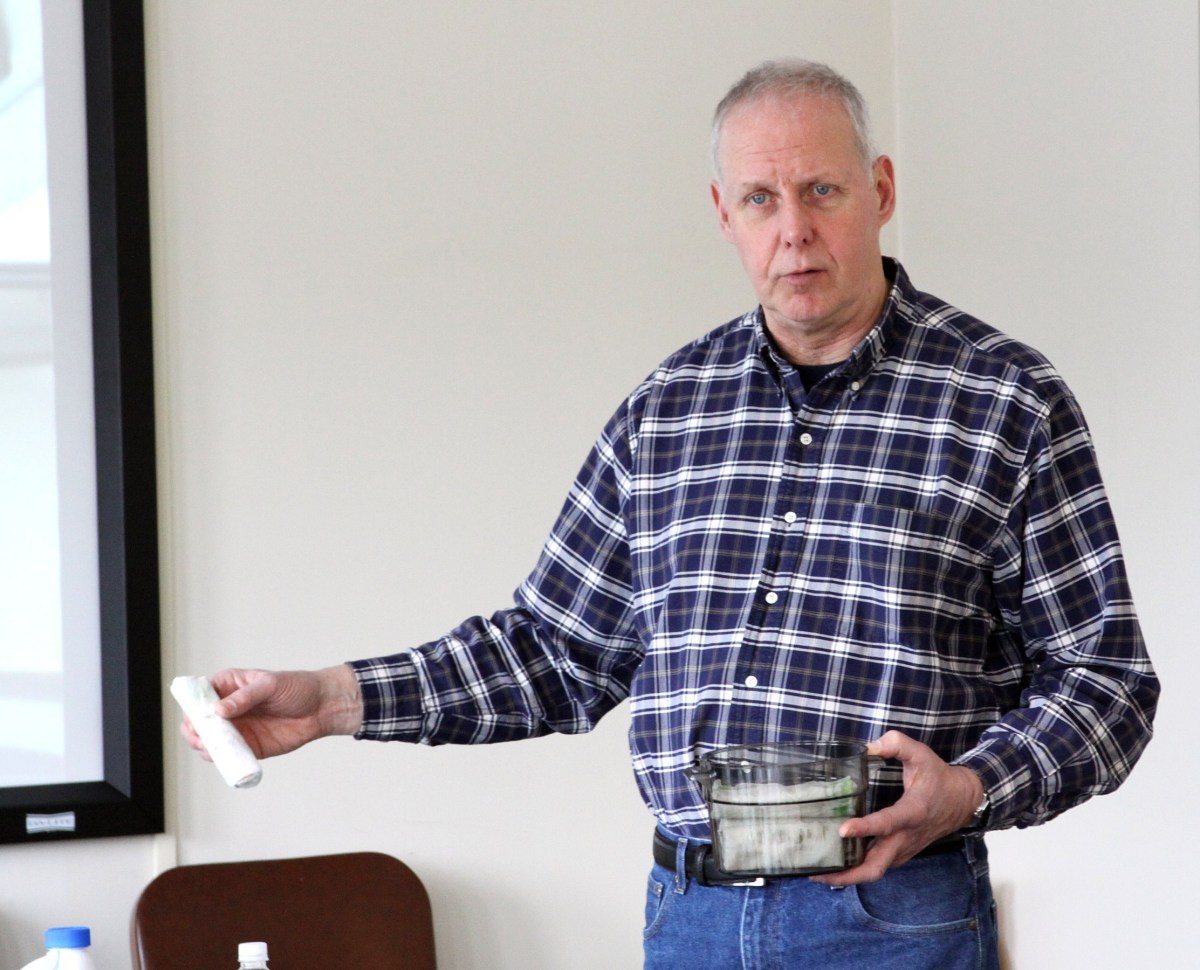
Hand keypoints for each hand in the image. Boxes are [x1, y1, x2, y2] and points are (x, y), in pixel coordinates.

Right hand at [179, 665, 363, 760]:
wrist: (321, 708)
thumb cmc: (297, 688)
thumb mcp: (271, 685)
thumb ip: (245, 697)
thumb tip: (219, 710)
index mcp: (229, 685)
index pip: (199, 695)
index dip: (192, 707)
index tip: (195, 717)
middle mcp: (227, 708)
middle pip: (198, 721)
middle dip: (195, 730)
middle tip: (202, 737)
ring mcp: (236, 728)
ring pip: (208, 741)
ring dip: (205, 746)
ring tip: (212, 747)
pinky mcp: (247, 746)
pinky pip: (226, 755)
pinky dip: (221, 759)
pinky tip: (222, 758)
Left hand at [810, 729, 983, 886]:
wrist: (962, 801)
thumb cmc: (938, 777)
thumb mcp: (921, 753)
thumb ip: (896, 744)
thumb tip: (869, 747)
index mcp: (912, 812)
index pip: (887, 824)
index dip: (865, 828)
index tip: (843, 829)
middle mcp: (906, 837)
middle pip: (876, 866)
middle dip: (847, 874)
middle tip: (818, 872)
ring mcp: (903, 849)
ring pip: (875, 871)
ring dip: (848, 875)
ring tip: (818, 873)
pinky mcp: (900, 853)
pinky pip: (877, 866)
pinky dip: (857, 869)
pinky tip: (836, 863)